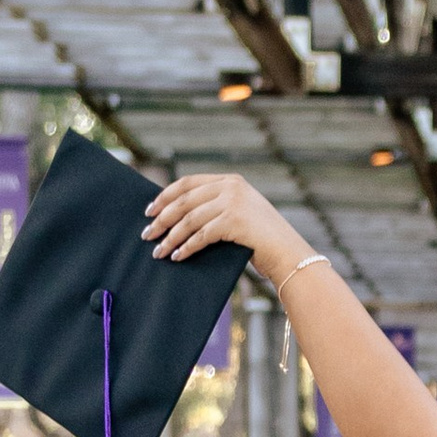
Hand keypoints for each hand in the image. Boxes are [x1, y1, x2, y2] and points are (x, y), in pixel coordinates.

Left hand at [143, 169, 294, 276]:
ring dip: (170, 237)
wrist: (288, 253)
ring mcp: (233, 202)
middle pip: (184, 201)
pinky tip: (177, 256)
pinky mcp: (234, 221)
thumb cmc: (262, 239)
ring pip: (189, 219)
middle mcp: (231, 187)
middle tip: (147, 234)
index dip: (165, 197)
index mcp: (230, 180)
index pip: (188, 183)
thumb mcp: (240, 213)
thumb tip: (177, 215)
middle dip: (162, 219)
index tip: (150, 211)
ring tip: (158, 251)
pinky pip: (201, 236)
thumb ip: (216, 206)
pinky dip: (186, 247)